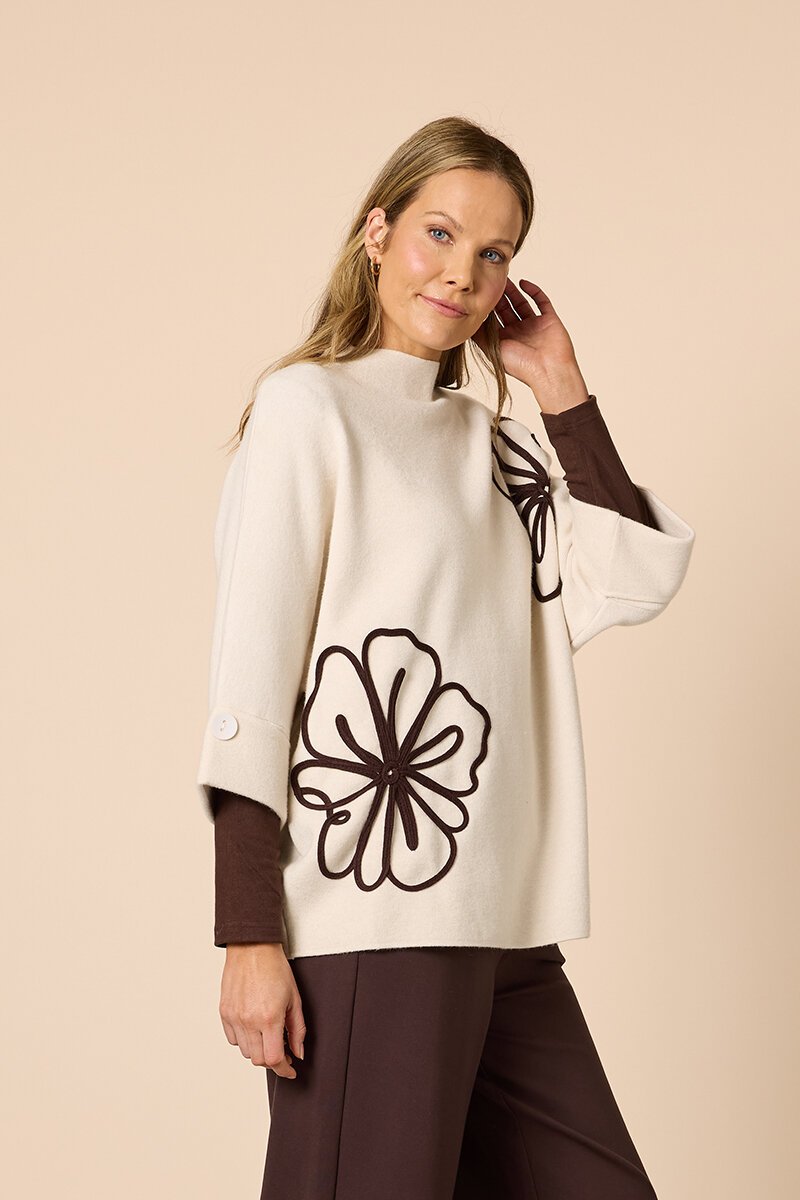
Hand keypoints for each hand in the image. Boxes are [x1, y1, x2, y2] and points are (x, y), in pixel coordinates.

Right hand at [219, 943, 305, 1078]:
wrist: (252, 948)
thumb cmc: (275, 968)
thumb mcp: (295, 999)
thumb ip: (297, 1029)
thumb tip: (298, 1052)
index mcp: (269, 1018)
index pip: (273, 1059)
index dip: (284, 1069)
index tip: (290, 1069)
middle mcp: (248, 1021)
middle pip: (258, 1059)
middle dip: (272, 1059)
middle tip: (283, 1049)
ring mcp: (234, 1017)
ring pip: (245, 1051)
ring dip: (258, 1049)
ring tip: (268, 1033)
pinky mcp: (224, 1012)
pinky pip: (233, 1038)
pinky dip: (244, 1039)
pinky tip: (253, 1026)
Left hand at [473, 279, 588, 404]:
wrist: (548, 371)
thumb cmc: (522, 366)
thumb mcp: (493, 350)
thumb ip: (480, 336)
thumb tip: (466, 323)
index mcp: (506, 340)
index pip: (495, 318)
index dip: (488, 306)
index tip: (480, 292)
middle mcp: (520, 332)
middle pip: (507, 308)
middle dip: (499, 295)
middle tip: (491, 280)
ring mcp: (535, 325)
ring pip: (522, 302)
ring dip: (513, 291)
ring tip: (504, 278)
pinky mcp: (549, 319)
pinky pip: (541, 301)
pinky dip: (533, 290)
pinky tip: (523, 283)